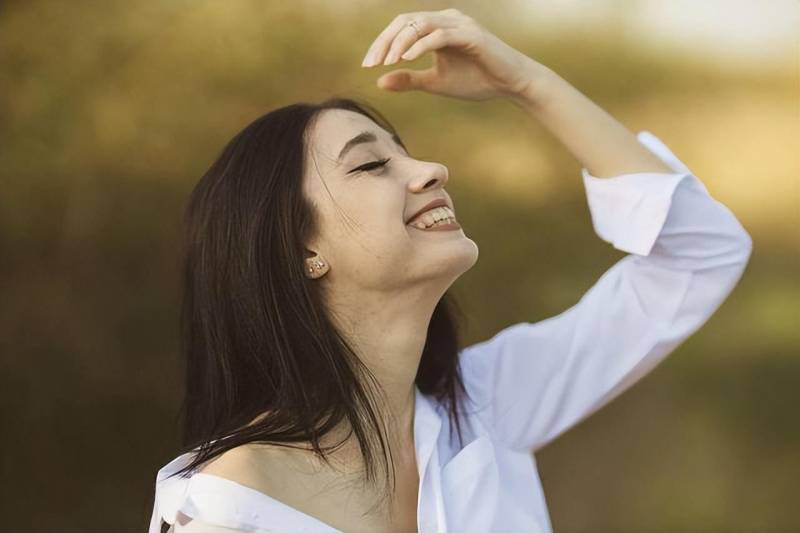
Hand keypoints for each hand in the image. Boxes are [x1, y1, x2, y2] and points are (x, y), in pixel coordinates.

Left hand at [361, 8, 546, 101]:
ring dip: (399, 43)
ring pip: (420, 25)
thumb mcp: (435, 82)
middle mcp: (447, 19)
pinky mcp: (471, 34)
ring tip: (387, 62)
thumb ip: (409, 79)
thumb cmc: (476, 80)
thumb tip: (379, 81)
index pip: (402, 27)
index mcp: (437, 27)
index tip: (368, 65)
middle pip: (406, 21)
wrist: (511, 84)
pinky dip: (420, 46)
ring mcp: (459, 24)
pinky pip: (439, 36)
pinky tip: (406, 60)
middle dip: (385, 41)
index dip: (382, 43)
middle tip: (370, 63)